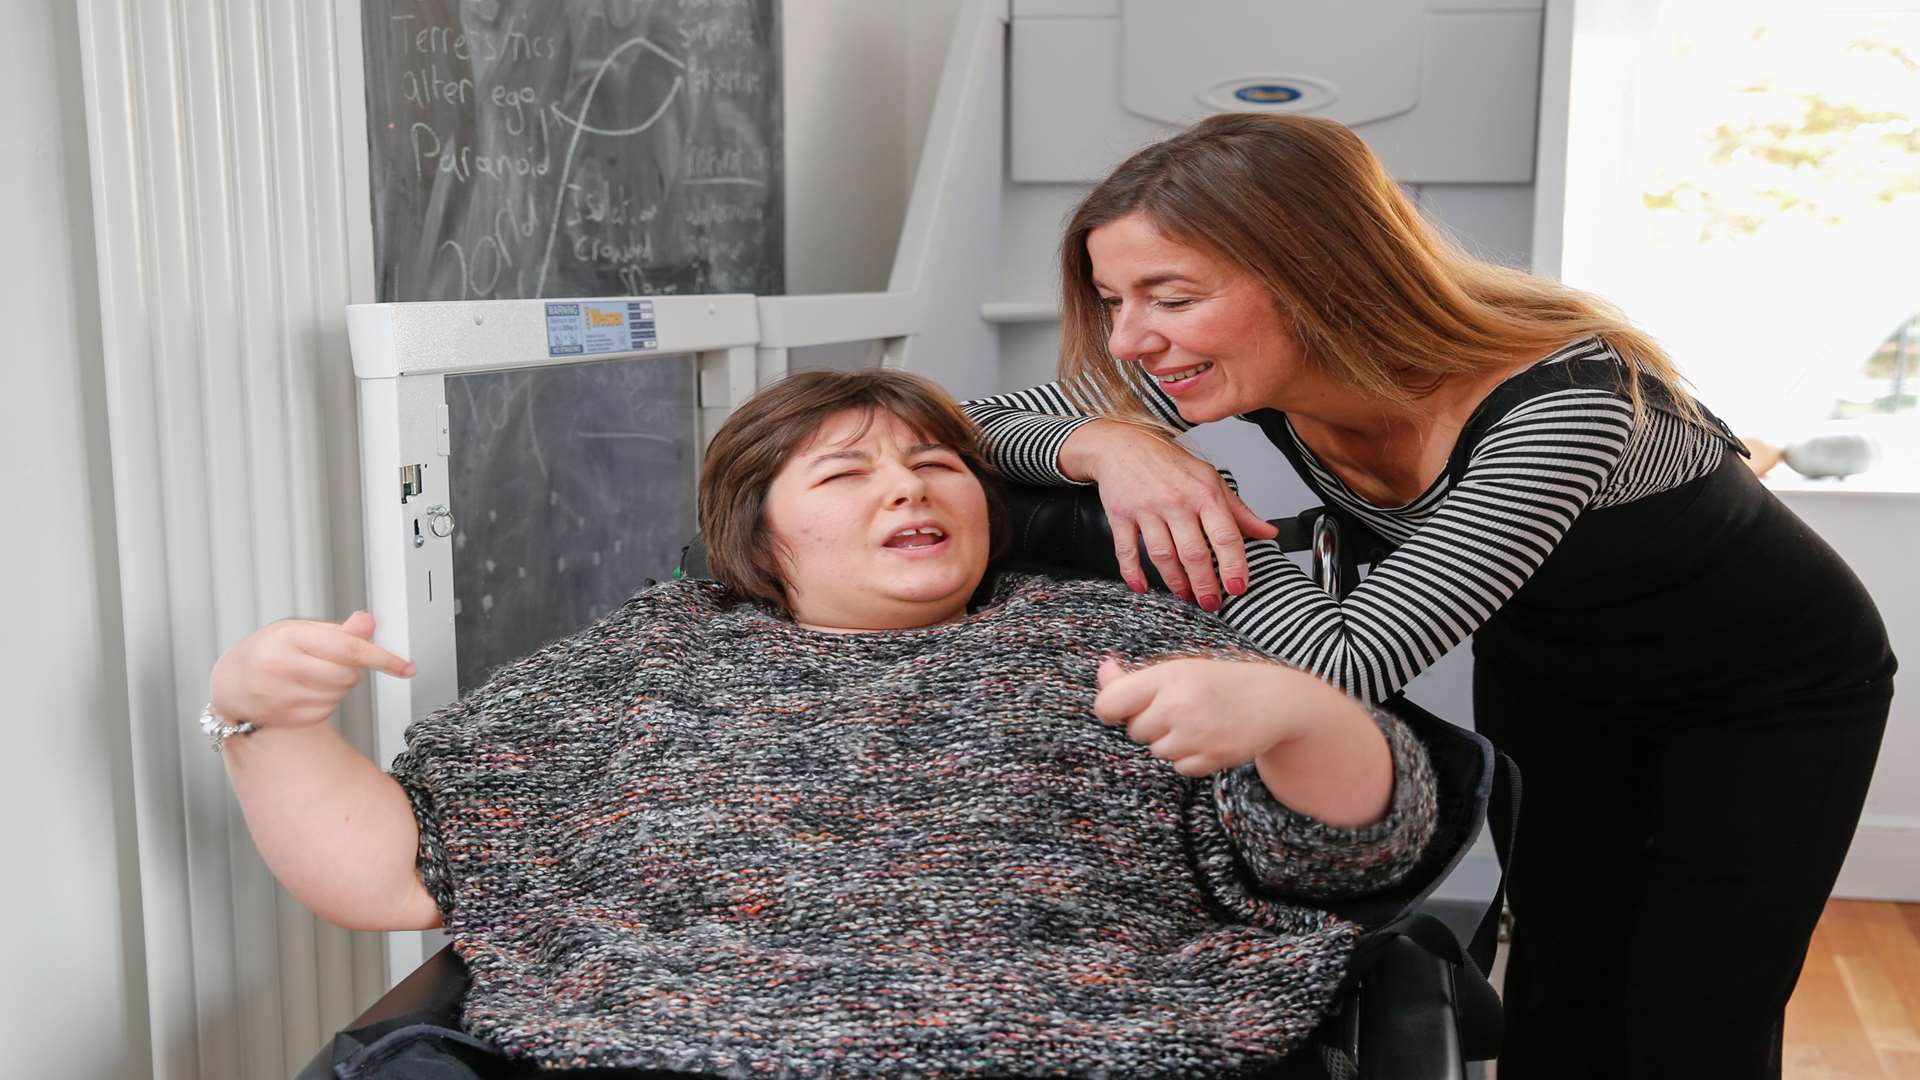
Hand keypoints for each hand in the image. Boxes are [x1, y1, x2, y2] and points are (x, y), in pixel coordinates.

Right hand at [209, 611, 414, 728]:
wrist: (232, 682)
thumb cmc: (271, 650)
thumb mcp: (300, 630)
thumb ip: (339, 630)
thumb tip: (369, 622)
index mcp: (290, 637)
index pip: (349, 648)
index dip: (383, 658)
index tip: (407, 667)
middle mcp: (283, 666)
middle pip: (348, 674)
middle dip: (352, 669)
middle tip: (330, 661)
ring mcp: (283, 695)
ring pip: (341, 693)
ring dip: (339, 686)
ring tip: (311, 675)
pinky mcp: (286, 717)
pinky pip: (328, 710)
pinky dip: (326, 701)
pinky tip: (303, 692)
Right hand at [1060, 421, 1277, 609]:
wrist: (1123, 445)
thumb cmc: (1170, 463)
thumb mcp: (1210, 480)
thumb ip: (1239, 511)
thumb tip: (1268, 533)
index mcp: (1204, 493)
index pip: (1225, 535)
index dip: (1234, 565)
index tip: (1238, 588)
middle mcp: (1176, 501)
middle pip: (1194, 553)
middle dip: (1204, 584)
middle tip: (1211, 603)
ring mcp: (1146, 509)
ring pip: (1163, 555)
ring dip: (1175, 583)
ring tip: (1185, 596)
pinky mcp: (1120, 515)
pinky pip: (1127, 550)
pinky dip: (1133, 573)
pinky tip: (1142, 586)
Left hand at [1094, 656, 1312, 776]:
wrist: (1272, 700)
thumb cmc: (1215, 683)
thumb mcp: (1176, 670)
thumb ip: (1134, 678)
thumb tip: (1103, 670)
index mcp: (1167, 676)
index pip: (1109, 704)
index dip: (1111, 710)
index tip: (1121, 709)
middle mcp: (1179, 705)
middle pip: (1134, 731)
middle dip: (1149, 724)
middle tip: (1177, 710)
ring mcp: (1196, 734)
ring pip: (1156, 751)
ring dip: (1170, 742)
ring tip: (1196, 723)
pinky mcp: (1213, 758)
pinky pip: (1179, 768)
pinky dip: (1189, 758)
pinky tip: (1208, 739)